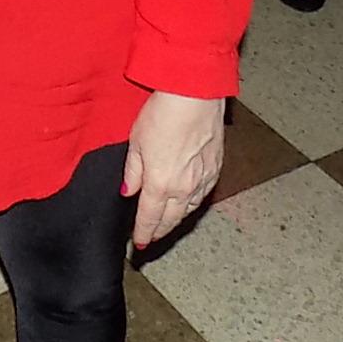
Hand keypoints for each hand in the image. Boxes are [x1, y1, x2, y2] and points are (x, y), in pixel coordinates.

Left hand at [123, 91, 225, 249]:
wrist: (195, 97)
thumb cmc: (162, 114)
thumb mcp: (136, 142)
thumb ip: (132, 172)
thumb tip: (127, 192)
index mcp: (159, 184)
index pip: (149, 218)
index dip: (143, 233)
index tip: (139, 244)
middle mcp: (182, 188)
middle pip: (171, 219)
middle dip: (160, 231)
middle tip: (152, 238)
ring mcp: (202, 179)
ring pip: (189, 209)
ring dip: (177, 219)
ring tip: (168, 222)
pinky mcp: (216, 168)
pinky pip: (203, 195)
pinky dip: (193, 203)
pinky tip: (189, 202)